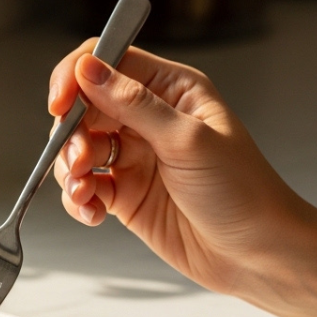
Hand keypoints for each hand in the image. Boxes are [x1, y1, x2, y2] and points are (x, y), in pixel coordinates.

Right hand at [48, 43, 316, 295]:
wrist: (258, 254)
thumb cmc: (242, 192)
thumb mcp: (187, 140)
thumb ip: (133, 104)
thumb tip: (88, 69)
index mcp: (171, 90)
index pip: (108, 62)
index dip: (76, 77)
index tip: (59, 104)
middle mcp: (149, 119)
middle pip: (84, 107)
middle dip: (71, 133)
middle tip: (79, 160)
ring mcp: (135, 158)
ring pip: (78, 149)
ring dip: (70, 169)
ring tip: (85, 191)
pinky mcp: (125, 195)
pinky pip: (85, 188)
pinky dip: (78, 200)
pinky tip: (91, 212)